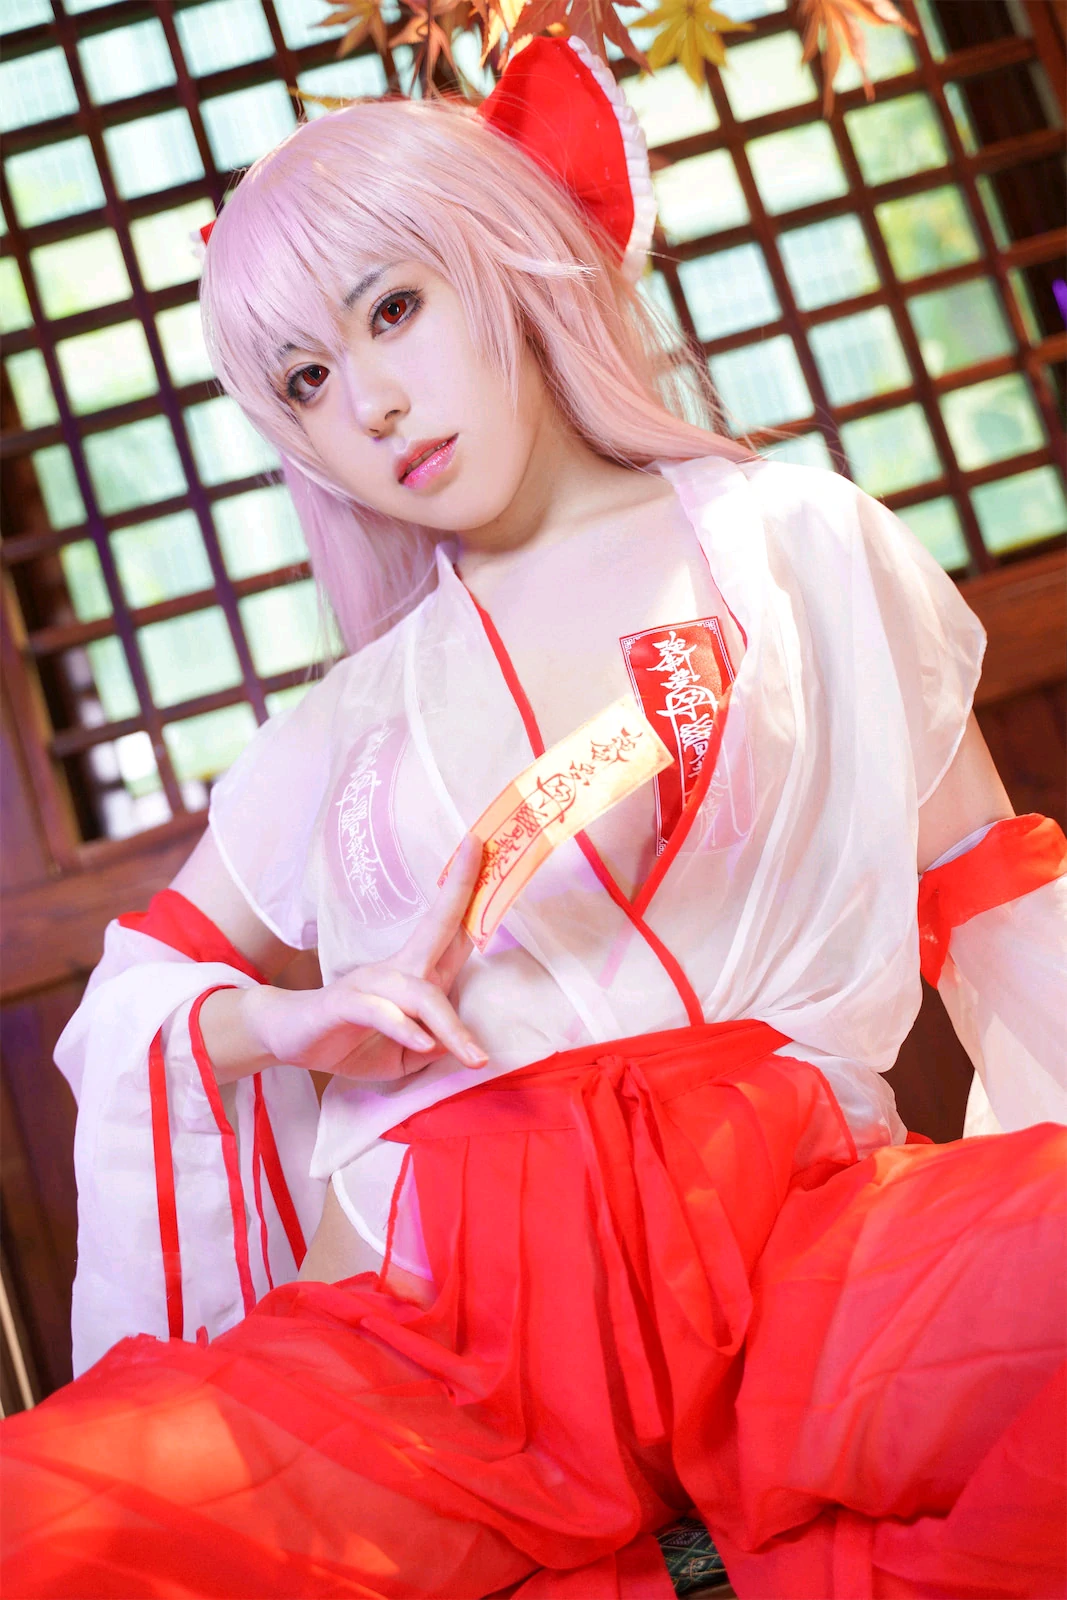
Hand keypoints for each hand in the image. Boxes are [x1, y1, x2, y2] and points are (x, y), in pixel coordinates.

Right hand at [241, 835, 486, 1081]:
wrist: (287, 1039)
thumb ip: (432, 1048)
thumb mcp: (402, 1057)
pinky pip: (379, 1011)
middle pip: (437, 926)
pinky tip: (423, 1044)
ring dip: (449, 1025)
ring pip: (419, 992)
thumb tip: (455, 1044)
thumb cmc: (350, 1041)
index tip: (491, 855)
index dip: (473, 898)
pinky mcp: (344, 1003)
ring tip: (474, 1057)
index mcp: (414, 975)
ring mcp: (369, 983)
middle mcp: (396, 970)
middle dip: (460, 889)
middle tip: (482, 848)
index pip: (452, 933)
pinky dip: (403, 1028)